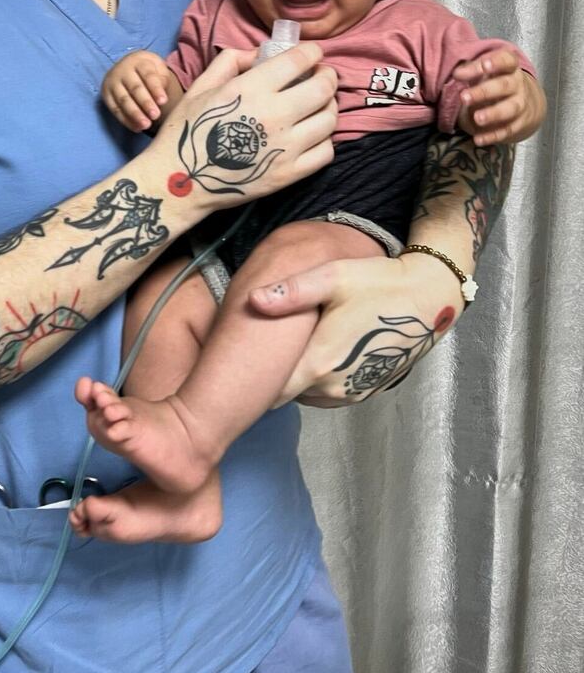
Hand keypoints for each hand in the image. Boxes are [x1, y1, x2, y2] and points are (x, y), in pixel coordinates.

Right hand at [103, 51, 175, 130]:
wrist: (129, 68)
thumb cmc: (148, 71)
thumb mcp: (159, 69)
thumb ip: (163, 80)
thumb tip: (160, 97)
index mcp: (138, 61)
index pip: (148, 75)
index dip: (156, 88)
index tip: (163, 101)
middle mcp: (122, 70)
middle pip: (134, 88)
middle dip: (145, 103)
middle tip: (156, 116)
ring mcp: (112, 82)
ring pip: (123, 100)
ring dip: (135, 114)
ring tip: (146, 125)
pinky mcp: (106, 95)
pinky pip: (115, 110)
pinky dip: (126, 120)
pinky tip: (137, 128)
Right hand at [150, 43, 337, 210]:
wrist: (182, 181)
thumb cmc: (188, 130)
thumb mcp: (201, 85)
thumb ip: (232, 60)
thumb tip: (261, 53)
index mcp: (252, 89)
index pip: (299, 60)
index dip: (312, 51)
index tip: (312, 53)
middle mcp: (275, 115)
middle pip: (324, 88)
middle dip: (327, 76)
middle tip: (321, 75)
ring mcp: (286, 147)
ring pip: (329, 119)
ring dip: (328, 106)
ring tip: (318, 104)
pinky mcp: (290, 174)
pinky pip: (325, 152)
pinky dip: (324, 139)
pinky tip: (312, 135)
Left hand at [250, 251, 463, 405]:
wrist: (430, 297)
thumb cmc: (379, 282)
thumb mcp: (334, 277)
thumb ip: (292, 291)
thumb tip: (253, 300)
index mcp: (319, 363)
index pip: (271, 390)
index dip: (255, 377)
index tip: (242, 360)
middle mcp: (333, 387)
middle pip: (287, 392)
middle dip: (275, 374)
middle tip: (267, 344)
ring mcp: (352, 393)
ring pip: (307, 395)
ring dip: (298, 377)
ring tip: (294, 346)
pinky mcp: (366, 392)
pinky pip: (328, 394)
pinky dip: (319, 379)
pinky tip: (320, 350)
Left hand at [452, 52, 545, 145]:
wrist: (527, 101)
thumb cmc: (499, 80)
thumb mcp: (489, 69)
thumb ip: (472, 69)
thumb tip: (457, 74)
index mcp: (510, 67)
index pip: (506, 61)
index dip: (496, 62)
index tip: (484, 65)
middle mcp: (518, 84)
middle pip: (504, 86)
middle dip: (484, 92)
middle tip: (464, 97)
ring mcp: (521, 104)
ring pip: (510, 109)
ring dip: (493, 114)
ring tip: (477, 118)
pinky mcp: (520, 123)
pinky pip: (507, 130)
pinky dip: (493, 136)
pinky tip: (478, 139)